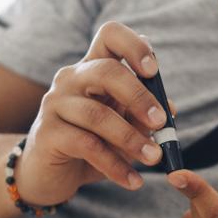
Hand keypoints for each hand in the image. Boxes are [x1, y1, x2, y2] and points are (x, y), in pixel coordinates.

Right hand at [12, 21, 169, 205]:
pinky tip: (133, 181)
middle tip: (161, 123)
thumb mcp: (123, 128)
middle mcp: (71, 79)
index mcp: (93, 68)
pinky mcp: (47, 134)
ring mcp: (55, 104)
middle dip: (139, 96)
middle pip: (106, 71)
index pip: (110, 36)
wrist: (48, 174)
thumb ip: (144, 116)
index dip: (134, 46)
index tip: (154, 70)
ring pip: (97, 114)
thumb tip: (170, 110)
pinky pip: (86, 146)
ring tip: (153, 158)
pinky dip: (115, 165)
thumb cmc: (91, 144)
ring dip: (131, 138)